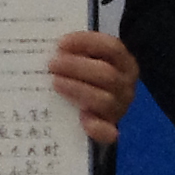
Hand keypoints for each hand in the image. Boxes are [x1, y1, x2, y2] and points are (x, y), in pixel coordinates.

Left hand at [49, 30, 137, 144]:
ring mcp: (119, 108)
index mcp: (124, 63)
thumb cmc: (86, 78)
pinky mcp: (109, 130)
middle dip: (77, 67)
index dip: (87, 43)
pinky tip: (83, 121)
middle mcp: (126, 86)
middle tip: (52, 64)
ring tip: (55, 83)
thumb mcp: (87, 61)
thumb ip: (74, 53)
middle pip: (107, 74)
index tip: (61, 43)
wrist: (96, 112)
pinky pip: (107, 132)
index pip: (112, 48)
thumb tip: (48, 45)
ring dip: (78, 89)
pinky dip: (96, 127)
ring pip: (104, 100)